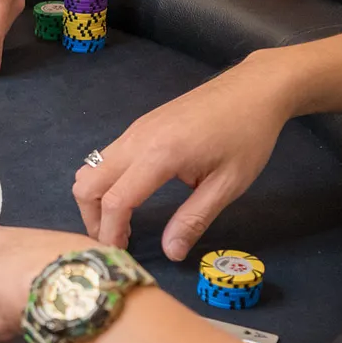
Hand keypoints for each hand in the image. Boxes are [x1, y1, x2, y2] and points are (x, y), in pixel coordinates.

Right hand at [72, 55, 293, 259]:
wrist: (254, 88)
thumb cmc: (248, 135)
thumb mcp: (228, 184)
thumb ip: (194, 219)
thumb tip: (170, 253)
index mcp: (159, 155)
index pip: (115, 201)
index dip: (111, 232)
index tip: (120, 254)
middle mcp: (137, 140)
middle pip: (87, 183)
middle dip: (92, 217)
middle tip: (114, 239)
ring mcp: (134, 130)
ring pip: (91, 168)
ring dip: (95, 199)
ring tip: (120, 221)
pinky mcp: (139, 126)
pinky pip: (106, 157)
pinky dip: (106, 182)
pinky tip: (131, 195)